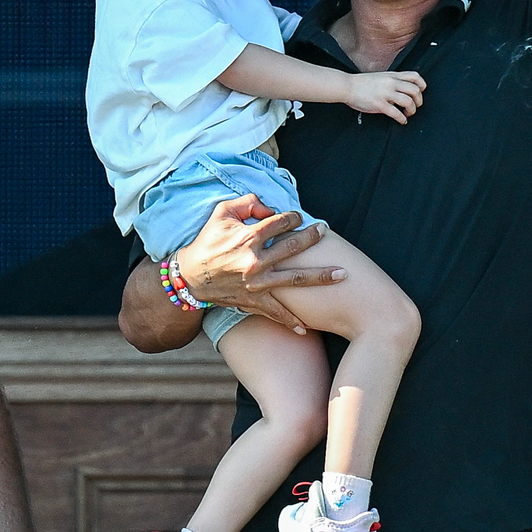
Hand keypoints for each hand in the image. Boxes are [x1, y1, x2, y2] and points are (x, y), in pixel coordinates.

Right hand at [177, 194, 343, 334]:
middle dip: (312, 238)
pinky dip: (291, 321)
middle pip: (294, 248)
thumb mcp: (221, 214)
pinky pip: (276, 312)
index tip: (299, 218)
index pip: (280, 223)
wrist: (189, 277)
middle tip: (325, 232)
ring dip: (321, 277)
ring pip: (295, 280)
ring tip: (342, 275)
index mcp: (248, 238)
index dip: (293, 217)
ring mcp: (257, 283)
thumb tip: (271, 207)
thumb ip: (247, 203)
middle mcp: (255, 261)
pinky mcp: (253, 300)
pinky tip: (307, 328)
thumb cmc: (208, 242)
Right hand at [342, 71, 425, 123]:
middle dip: (419, 101)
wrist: (347, 86)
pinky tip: (402, 121)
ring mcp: (386, 93)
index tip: (421, 92)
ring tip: (408, 114)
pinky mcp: (380, 104)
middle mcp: (391, 83)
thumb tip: (402, 89)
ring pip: (408, 102)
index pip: (415, 76)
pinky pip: (396, 113)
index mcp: (392, 76)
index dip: (422, 85)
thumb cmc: (361, 83)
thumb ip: (392, 81)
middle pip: (415, 90)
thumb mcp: (380, 77)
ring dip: (412, 110)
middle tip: (415, 106)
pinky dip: (402, 119)